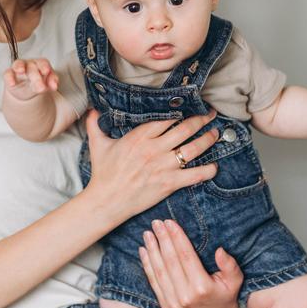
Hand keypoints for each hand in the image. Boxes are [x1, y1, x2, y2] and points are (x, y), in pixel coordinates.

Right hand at [3, 58, 58, 101]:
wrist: (25, 90)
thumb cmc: (38, 82)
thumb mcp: (46, 84)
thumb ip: (52, 83)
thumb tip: (55, 86)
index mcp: (40, 64)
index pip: (43, 63)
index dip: (44, 66)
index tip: (46, 71)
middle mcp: (29, 64)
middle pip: (32, 66)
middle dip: (36, 76)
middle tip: (40, 87)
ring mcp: (18, 68)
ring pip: (18, 64)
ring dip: (19, 66)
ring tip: (21, 71)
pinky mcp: (9, 74)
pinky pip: (8, 74)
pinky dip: (9, 78)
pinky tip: (12, 84)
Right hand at [82, 109, 219, 220]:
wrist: (106, 200)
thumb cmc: (103, 173)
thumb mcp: (97, 145)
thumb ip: (95, 125)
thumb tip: (91, 110)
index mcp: (139, 136)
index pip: (166, 118)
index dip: (181, 111)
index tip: (190, 107)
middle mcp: (154, 148)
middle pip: (184, 129)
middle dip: (200, 120)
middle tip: (210, 115)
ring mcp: (163, 166)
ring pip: (193, 148)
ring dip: (208, 139)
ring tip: (215, 134)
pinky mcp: (169, 183)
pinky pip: (195, 175)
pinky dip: (208, 170)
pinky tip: (215, 166)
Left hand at [140, 219, 242, 307]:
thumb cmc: (224, 297)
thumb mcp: (235, 281)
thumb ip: (230, 266)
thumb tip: (220, 250)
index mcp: (202, 287)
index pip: (186, 256)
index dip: (177, 237)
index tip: (170, 222)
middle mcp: (186, 296)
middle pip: (171, 261)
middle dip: (162, 239)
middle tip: (156, 222)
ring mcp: (173, 302)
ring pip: (159, 270)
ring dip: (152, 249)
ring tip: (147, 233)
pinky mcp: (165, 305)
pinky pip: (153, 282)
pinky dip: (147, 265)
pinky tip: (143, 250)